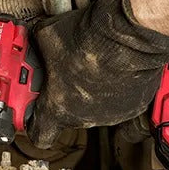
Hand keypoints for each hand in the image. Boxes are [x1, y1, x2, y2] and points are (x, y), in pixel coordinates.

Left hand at [27, 0, 168, 148]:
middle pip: (68, 116)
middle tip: (64, 74)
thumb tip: (33, 41)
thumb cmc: (90, 39)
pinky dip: (115, 87)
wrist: (129, 34)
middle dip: (64, 97)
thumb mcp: (46, 35)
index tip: (36, 107)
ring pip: (94, 108)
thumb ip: (36, 46)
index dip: (35, 122)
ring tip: (92, 65)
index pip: (39, 135)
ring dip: (90, 90)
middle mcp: (85, 118)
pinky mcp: (134, 106)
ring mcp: (112, 114)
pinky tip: (113, 66)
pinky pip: (119, 100)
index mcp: (58, 108)